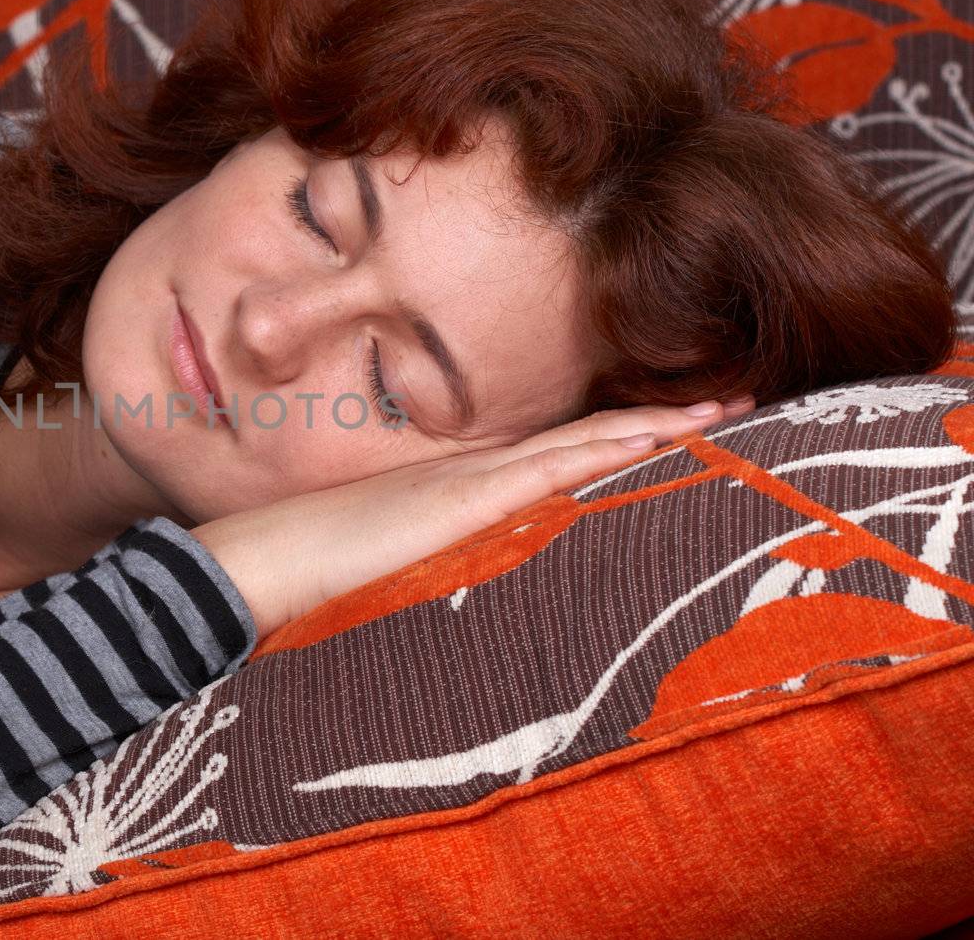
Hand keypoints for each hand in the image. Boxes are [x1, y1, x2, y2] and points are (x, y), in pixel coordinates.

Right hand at [191, 396, 755, 638]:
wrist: (262, 566)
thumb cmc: (312, 575)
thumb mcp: (394, 570)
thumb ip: (440, 570)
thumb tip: (475, 595)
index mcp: (462, 491)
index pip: (560, 458)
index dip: (624, 440)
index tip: (687, 430)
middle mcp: (477, 476)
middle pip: (586, 441)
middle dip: (663, 423)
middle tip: (735, 402)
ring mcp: (472, 483)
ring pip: (584, 445)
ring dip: (656, 430)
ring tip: (723, 411)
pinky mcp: (465, 502)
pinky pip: (556, 470)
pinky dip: (613, 450)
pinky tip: (664, 439)